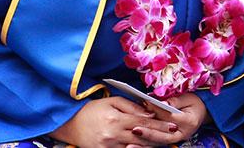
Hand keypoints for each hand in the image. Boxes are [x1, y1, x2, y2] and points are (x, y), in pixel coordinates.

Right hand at [50, 97, 175, 147]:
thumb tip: (149, 112)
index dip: (160, 124)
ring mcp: (109, 146)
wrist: (69, 124)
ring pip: (136, 146)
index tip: (173, 124)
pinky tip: (147, 145)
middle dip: (160, 135)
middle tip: (174, 133)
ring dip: (151, 144)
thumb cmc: (91, 110)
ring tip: (164, 140)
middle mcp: (113, 134)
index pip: (144, 122)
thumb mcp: (112, 101)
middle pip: (143, 136)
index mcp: (116, 119)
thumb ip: (132, 106)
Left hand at [137, 93, 209, 145]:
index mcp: (189, 121)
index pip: (170, 116)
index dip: (157, 110)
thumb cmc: (193, 104)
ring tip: (130, 145)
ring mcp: (176, 139)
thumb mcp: (187, 98)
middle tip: (134, 130)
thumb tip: (161, 102)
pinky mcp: (170, 141)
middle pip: (163, 135)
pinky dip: (145, 145)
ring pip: (158, 142)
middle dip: (148, 133)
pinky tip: (133, 146)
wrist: (200, 114)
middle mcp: (183, 133)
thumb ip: (174, 101)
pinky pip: (156, 144)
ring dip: (144, 143)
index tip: (144, 104)